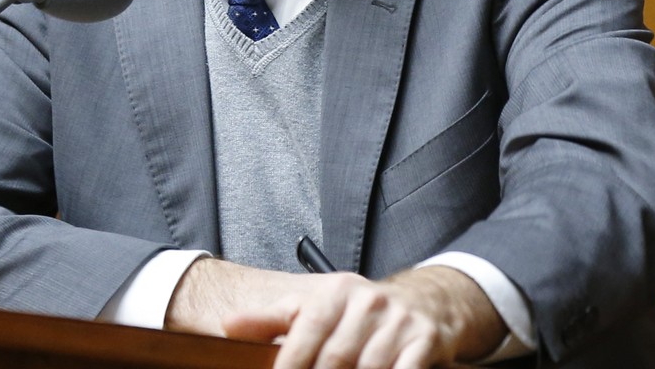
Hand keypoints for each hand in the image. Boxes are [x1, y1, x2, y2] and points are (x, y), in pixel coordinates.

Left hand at [168, 258, 505, 367]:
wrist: (425, 301)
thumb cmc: (360, 312)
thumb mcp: (317, 306)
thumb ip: (274, 319)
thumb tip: (229, 325)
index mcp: (337, 292)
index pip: (306, 332)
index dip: (289, 366)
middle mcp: (369, 301)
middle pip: (335, 359)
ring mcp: (399, 321)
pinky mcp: (425, 339)